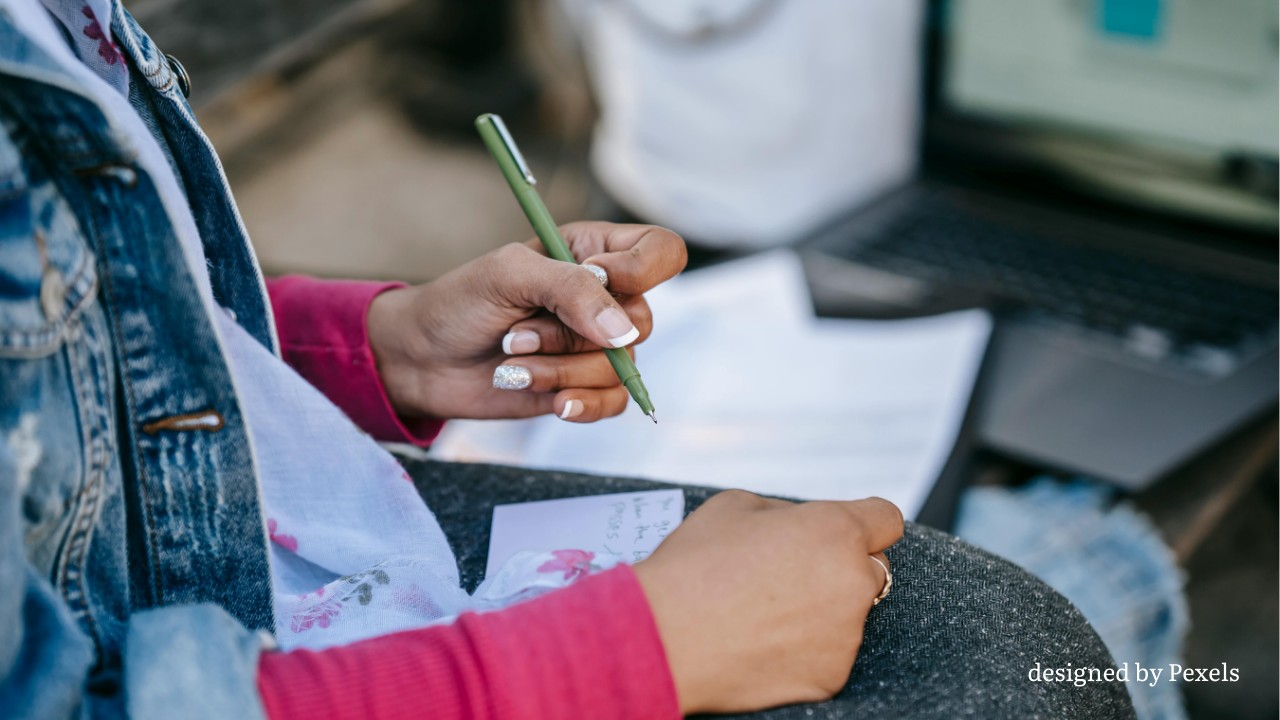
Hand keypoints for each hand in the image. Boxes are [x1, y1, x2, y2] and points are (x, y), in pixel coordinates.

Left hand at [367, 222, 686, 421]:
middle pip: (640, 322)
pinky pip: (613, 401)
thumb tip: (624, 332)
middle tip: (518, 333)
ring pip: (618, 368)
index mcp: (593, 252)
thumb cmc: (459, 303)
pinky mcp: (584, 386)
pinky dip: (580, 403)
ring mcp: (595, 345)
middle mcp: (602, 298)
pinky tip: (552, 402)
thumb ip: (571, 290)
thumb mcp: (509, 275)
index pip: (661, 252)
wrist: (421, 361)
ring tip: (511, 362)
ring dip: (558, 370)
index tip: (595, 279)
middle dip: (572, 335)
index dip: (641, 270)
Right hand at [633, 491, 903, 714]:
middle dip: (841, 566)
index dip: (865, 522)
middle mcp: (853, 581)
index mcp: (835, 530)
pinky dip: (805, 647)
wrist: (664, 636)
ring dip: (821, 609)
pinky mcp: (831, 675)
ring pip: (848, 614)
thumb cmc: (694, 564)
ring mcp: (846, 634)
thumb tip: (801, 524)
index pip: (886, 518)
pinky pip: (828, 652)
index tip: (846, 531)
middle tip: (791, 573)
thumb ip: (786, 512)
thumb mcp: (736, 505)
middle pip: (872, 569)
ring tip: (764, 611)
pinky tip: (763, 640)